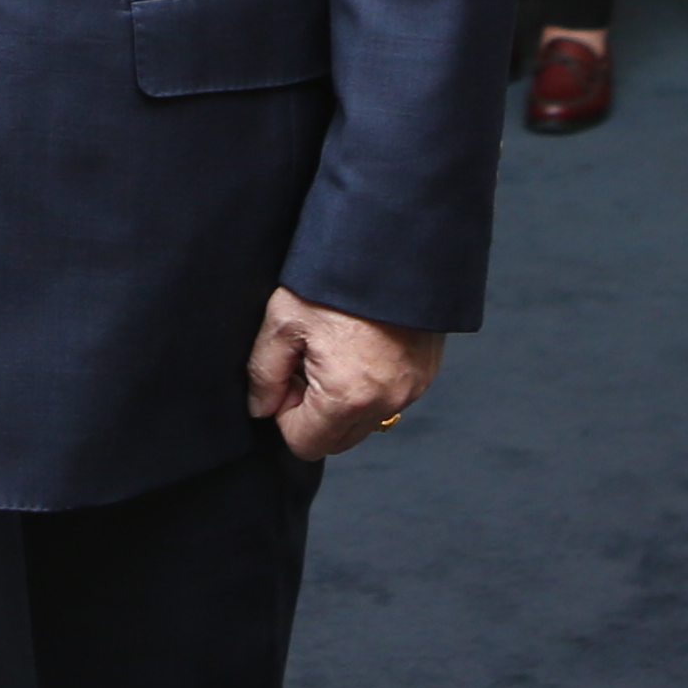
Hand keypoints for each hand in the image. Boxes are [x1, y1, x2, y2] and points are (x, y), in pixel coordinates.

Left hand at [244, 289, 443, 461]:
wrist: (393, 243)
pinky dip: (370, 384)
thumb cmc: (337, 278)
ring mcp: (411, 389)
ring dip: (343, 400)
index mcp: (347, 396)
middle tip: (308, 361)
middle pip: (336, 440)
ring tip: (334, 349)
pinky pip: (389, 398)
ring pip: (364, 421)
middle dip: (314, 412)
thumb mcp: (282, 320)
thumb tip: (261, 407)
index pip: (305, 444)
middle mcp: (385, 402)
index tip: (288, 375)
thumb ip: (263, 373)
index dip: (285, 415)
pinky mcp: (425, 373)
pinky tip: (360, 344)